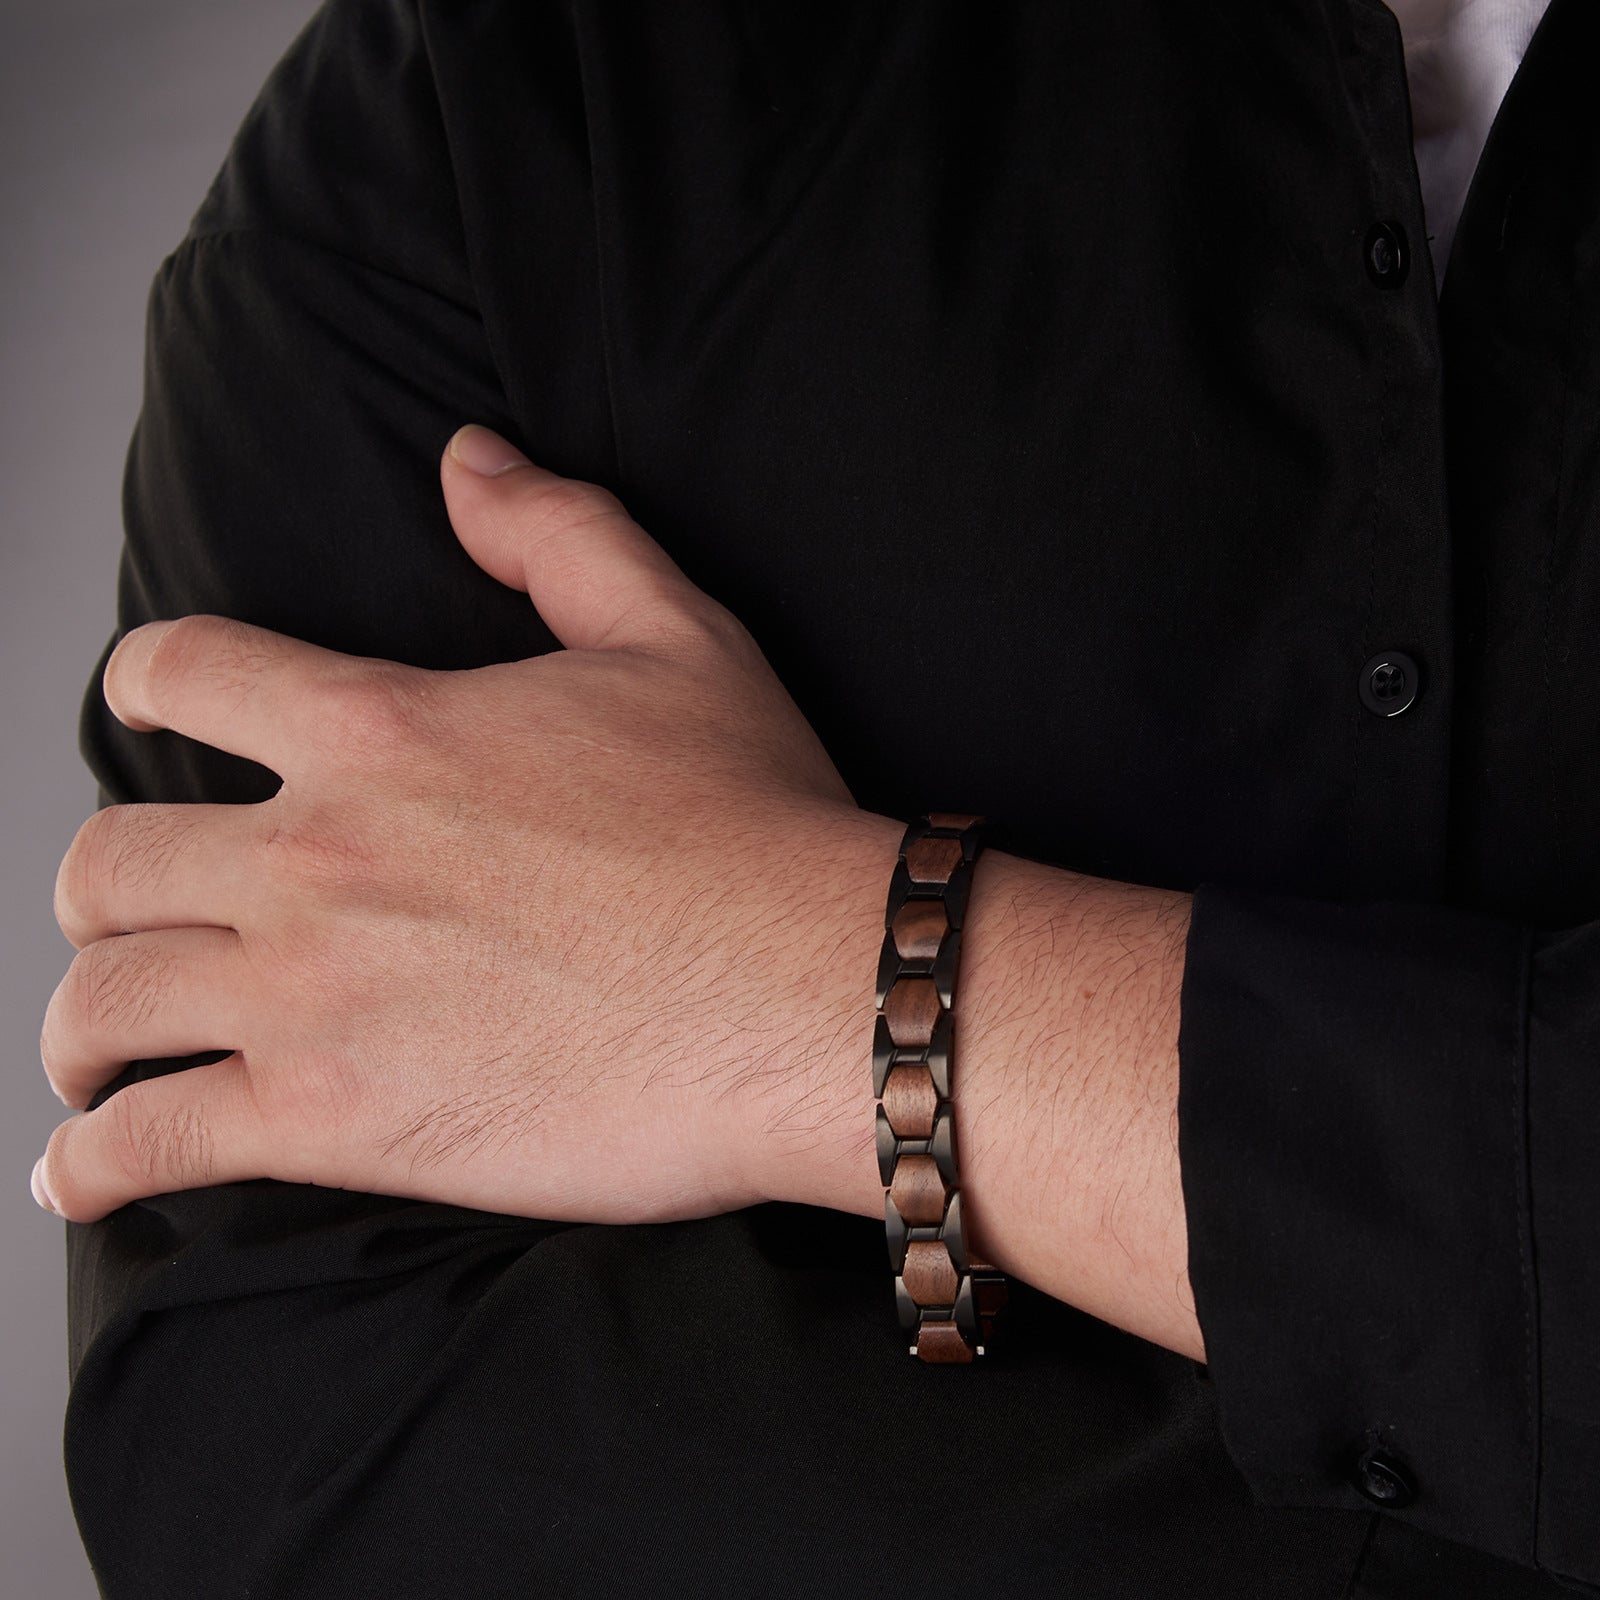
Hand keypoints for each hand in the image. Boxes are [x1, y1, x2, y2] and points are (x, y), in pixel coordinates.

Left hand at [37, 425, 894, 1225]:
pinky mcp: (338, 1122)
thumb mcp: (675, 635)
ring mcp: (313, 994)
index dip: (143, 686)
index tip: (144, 716)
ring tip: (85, 1057)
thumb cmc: (756, 818)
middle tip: (126, 921)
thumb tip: (467, 458)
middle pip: (109, 860)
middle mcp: (315, 853)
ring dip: (75, 1029)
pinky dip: (92, 1163)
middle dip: (99, 890)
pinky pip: (155, 1142)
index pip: (180, 675)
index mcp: (379, 728)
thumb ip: (558, 533)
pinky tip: (86, 1173)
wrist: (814, 990)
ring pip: (105, 1002)